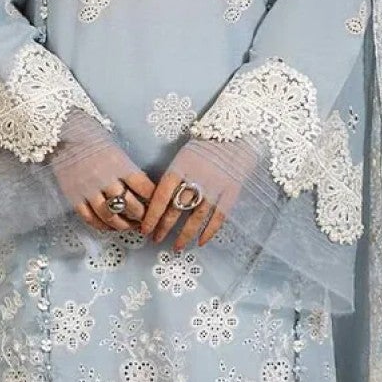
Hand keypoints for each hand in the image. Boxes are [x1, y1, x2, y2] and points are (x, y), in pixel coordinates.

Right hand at [48, 111, 154, 233]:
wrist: (62, 134)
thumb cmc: (91, 137)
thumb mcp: (115, 149)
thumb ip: (127, 169)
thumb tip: (142, 189)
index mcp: (119, 164)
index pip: (144, 187)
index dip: (153, 199)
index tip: (157, 203)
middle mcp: (105, 179)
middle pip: (130, 205)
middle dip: (141, 216)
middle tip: (145, 219)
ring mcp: (88, 189)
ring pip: (110, 216)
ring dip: (123, 225)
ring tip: (129, 226)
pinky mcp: (74, 196)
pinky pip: (89, 217)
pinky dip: (101, 226)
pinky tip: (108, 226)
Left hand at [141, 137, 258, 251]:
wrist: (236, 134)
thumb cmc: (205, 145)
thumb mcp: (183, 156)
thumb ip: (173, 177)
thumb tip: (159, 202)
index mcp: (179, 168)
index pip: (160, 197)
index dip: (152, 216)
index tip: (145, 229)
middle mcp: (195, 179)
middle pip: (175, 210)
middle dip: (164, 227)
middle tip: (156, 240)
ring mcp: (214, 188)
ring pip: (196, 218)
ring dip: (185, 235)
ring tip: (177, 247)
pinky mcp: (230, 193)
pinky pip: (218, 217)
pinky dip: (209, 232)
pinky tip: (201, 242)